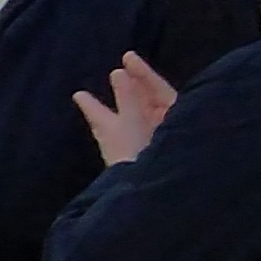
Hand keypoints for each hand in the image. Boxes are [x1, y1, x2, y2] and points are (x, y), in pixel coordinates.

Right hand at [71, 52, 176, 166]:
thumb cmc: (143, 158)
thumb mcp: (134, 123)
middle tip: (118, 68)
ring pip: (133, 117)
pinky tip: (85, 103)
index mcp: (175, 121)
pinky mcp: (131, 160)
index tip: (126, 57)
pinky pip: (118, 131)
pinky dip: (104, 116)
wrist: (141, 202)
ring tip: (102, 87)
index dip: (144, 73)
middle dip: (132, 86)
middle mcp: (166, 134)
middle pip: (148, 103)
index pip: (160, 90)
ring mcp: (149, 147)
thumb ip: (127, 98)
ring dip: (118, 100)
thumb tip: (119, 72)